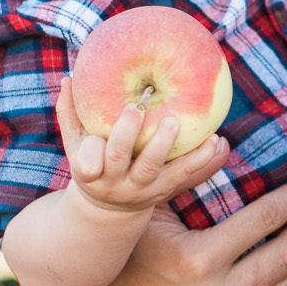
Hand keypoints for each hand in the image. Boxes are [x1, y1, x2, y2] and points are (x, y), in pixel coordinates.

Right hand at [56, 77, 227, 215]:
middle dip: (127, 134)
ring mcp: (142, 189)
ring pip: (154, 169)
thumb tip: (69, 77)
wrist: (110, 208)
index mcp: (90, 171)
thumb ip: (70, 113)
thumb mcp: (75, 143)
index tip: (97, 121)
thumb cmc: (92, 163)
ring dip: (165, 145)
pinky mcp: (165, 191)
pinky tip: (216, 140)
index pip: (88, 160)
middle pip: (119, 159)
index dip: (93, 148)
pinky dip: (202, 159)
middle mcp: (115, 182)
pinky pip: (184, 175)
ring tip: (175, 122)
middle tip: (136, 107)